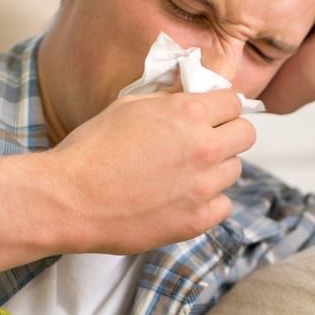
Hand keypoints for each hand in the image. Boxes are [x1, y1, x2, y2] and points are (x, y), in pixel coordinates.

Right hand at [44, 89, 255, 253]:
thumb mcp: (128, 106)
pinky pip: (223, 206)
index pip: (233, 102)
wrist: (69, 199)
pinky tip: (182, 199)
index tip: (210, 116)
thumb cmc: (91, 150)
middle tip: (203, 143)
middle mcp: (204, 148)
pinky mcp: (197, 220)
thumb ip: (168, 100)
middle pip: (245, 135)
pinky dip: (208, 202)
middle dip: (227, 134)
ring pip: (234, 171)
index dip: (220, 108)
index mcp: (188, 113)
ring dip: (216, 169)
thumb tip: (191, 94)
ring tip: (183, 174)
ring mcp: (203, 187)